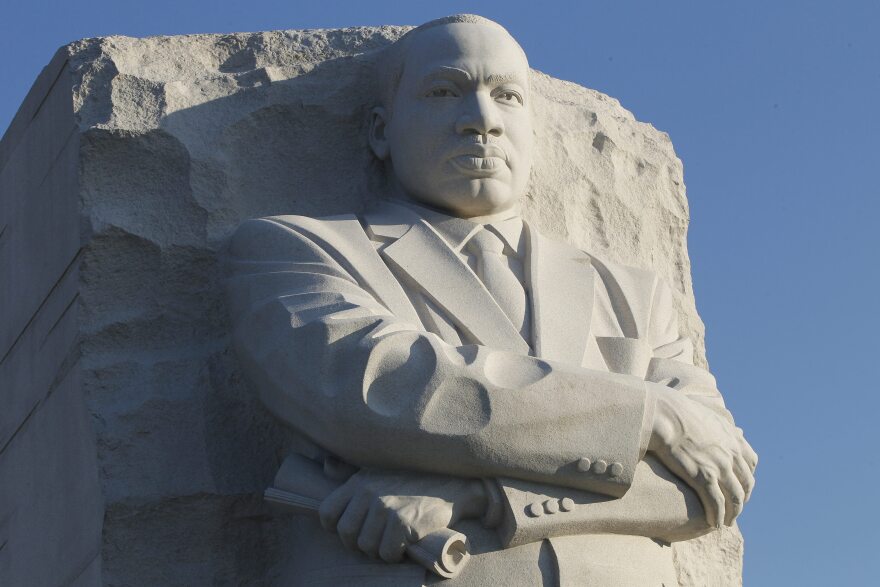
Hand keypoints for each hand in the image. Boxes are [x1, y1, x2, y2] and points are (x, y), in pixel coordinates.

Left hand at [318, 469, 485, 562]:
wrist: (450, 485)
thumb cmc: (411, 481)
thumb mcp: (378, 469)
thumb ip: (350, 471)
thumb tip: (325, 465)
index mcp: (359, 481)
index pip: (327, 512)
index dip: (334, 527)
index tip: (351, 531)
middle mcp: (369, 492)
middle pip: (346, 533)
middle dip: (358, 544)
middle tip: (374, 541)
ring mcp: (386, 508)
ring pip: (366, 546)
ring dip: (378, 550)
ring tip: (390, 541)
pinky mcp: (403, 523)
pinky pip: (387, 553)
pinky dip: (395, 555)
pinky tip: (403, 544)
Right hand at [649, 387, 757, 528]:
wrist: (662, 414)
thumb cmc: (679, 412)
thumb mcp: (709, 415)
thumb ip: (724, 425)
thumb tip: (736, 429)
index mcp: (733, 439)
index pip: (750, 464)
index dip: (746, 478)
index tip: (738, 486)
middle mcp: (731, 455)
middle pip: (745, 484)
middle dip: (741, 500)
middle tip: (734, 510)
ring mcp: (719, 467)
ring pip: (734, 498)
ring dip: (732, 514)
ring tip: (725, 522)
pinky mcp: (703, 477)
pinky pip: (716, 503)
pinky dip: (717, 516)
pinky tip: (713, 524)